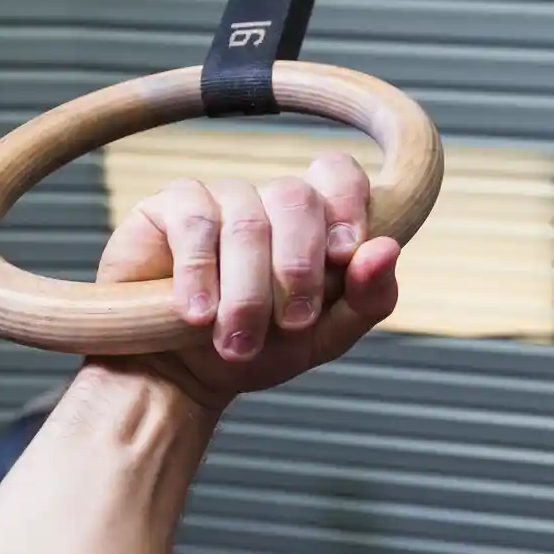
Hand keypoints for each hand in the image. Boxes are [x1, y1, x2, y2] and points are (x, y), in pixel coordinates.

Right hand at [82, 153, 402, 414]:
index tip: (343, 255)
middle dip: (298, 268)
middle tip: (290, 324)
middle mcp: (266, 199)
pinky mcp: (166, 208)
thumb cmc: (260, 350)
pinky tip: (197, 314)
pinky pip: (194, 221)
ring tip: (237, 343)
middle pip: (296, 198)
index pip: (338, 174)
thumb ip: (366, 298)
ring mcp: (217, 198)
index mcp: (312, 219)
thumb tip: (387, 249)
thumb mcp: (325, 337)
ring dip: (248, 292)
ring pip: (247, 220)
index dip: (347, 204)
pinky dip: (200, 273)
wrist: (184, 379)